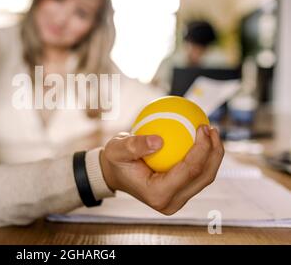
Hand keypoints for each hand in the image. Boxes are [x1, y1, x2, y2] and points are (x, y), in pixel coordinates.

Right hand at [100, 125, 223, 214]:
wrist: (114, 173)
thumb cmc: (115, 160)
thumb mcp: (116, 150)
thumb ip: (134, 145)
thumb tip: (159, 140)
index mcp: (158, 194)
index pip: (189, 171)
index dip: (202, 149)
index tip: (202, 126)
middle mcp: (171, 202)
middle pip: (204, 177)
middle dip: (214, 152)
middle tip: (212, 128)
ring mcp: (178, 200)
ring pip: (206, 177)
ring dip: (213, 154)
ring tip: (212, 131)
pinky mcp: (181, 193)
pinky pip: (199, 174)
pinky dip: (204, 156)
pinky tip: (203, 137)